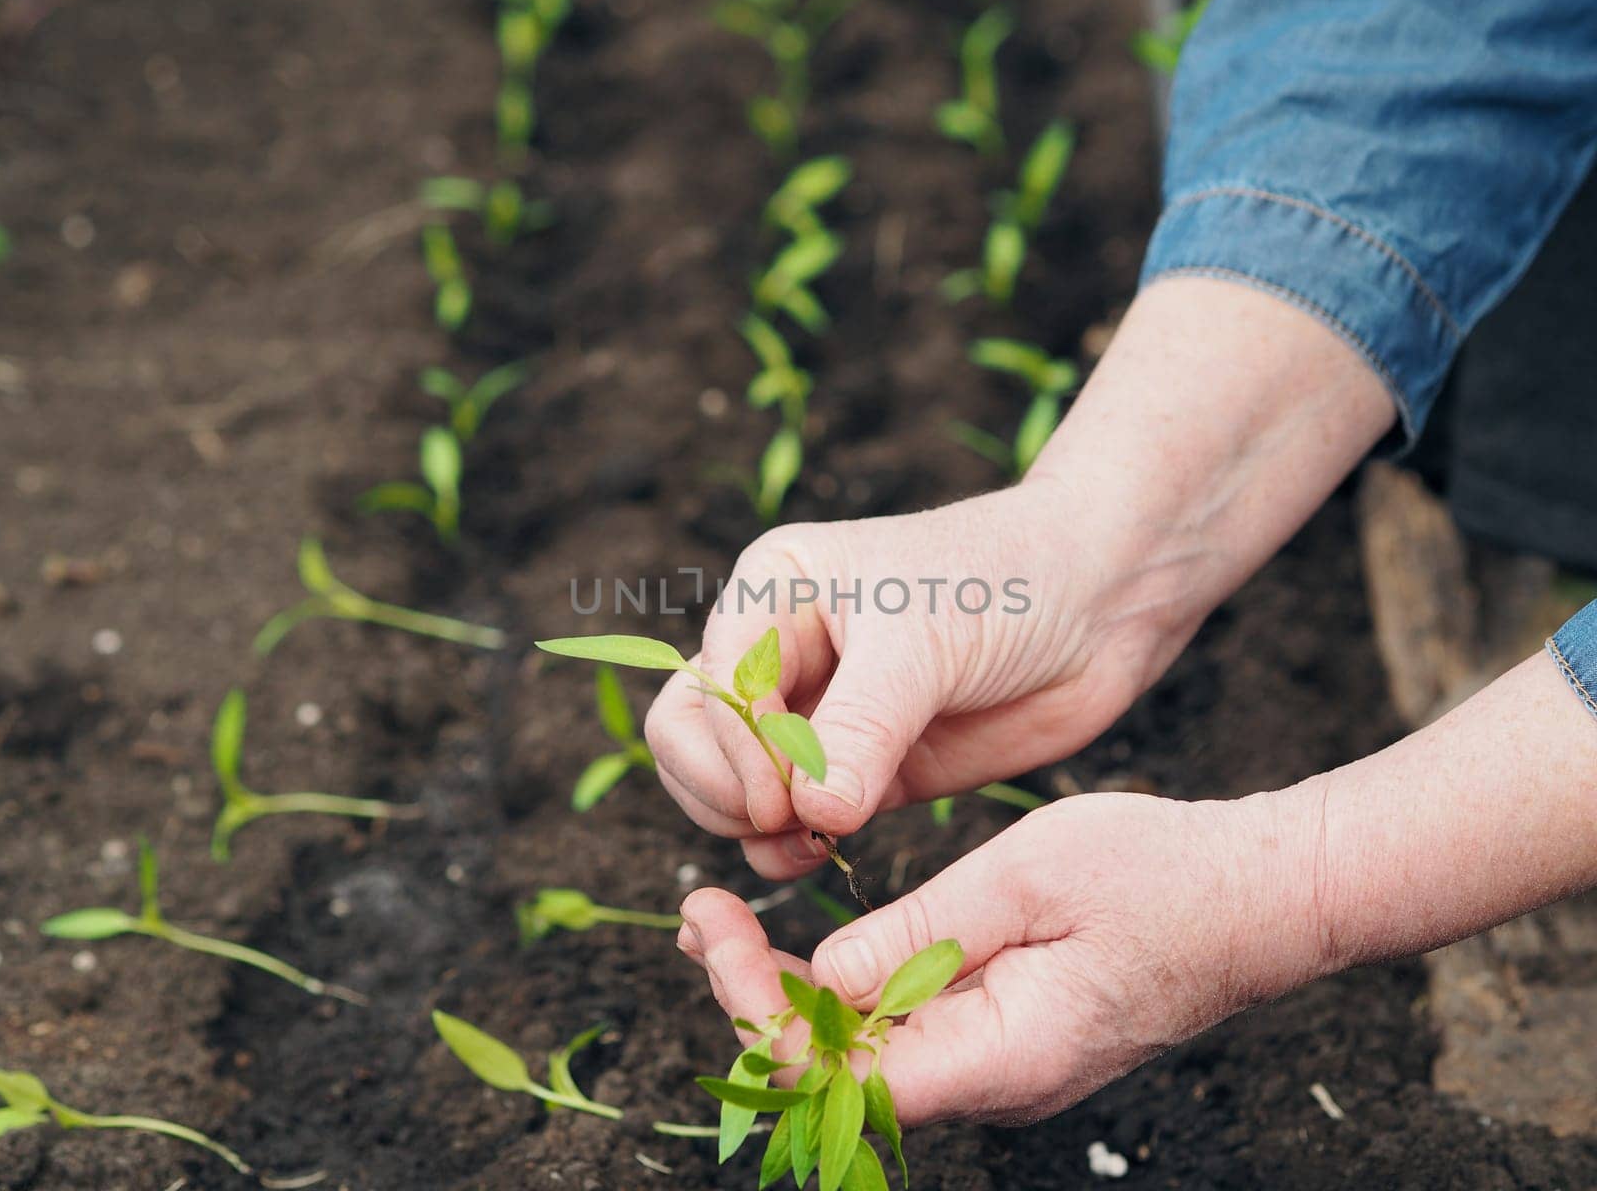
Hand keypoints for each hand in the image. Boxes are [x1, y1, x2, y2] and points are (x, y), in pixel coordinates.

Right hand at [647, 280, 1395, 881]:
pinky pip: (792, 822)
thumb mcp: (923, 643)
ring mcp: (816, 715)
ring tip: (810, 847)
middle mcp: (780, 652)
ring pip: (731, 788)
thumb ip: (861, 728)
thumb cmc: (1008, 587)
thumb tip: (806, 813)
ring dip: (752, 829)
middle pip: (691, 740)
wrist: (1101, 606)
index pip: (702, 689)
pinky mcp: (860, 770)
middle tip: (787, 825)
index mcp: (774, 594)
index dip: (731, 754)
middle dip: (726, 793)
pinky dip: (791, 849)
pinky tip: (824, 854)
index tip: (783, 799)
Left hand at [676, 790, 1325, 1125]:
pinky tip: (807, 945)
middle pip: (845, 1074)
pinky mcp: (1009, 1035)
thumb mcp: (1030, 877)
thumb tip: (825, 978)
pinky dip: (850, 989)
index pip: (846, 1074)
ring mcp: (1004, 1064)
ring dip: (793, 993)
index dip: (763, 1014)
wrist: (1259, 896)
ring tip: (723, 925)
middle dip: (757, 999)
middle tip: (698, 915)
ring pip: (872, 1054)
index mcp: (1004, 1054)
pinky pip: (911, 1031)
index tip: (716, 930)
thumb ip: (922, 932)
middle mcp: (997, 1082)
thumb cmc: (1160, 875)